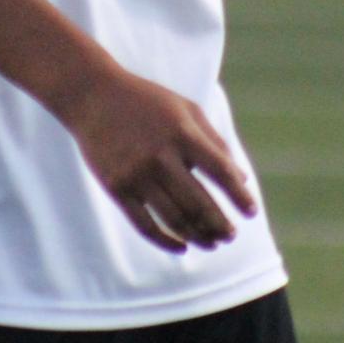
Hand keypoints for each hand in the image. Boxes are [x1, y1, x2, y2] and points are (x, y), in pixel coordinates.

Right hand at [57, 65, 257, 253]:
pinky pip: (145, 225)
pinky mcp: (117, 188)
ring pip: (175, 219)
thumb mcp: (186, 109)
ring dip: (198, 236)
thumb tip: (240, 178)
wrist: (92, 96)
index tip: (251, 212)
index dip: (239, 196)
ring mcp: (136, 175)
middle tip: (231, 235)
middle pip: (199, 203)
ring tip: (212, 243)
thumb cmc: (146, 101)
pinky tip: (182, 247)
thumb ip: (214, 142)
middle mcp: (160, 156)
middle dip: (220, 224)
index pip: (221, 172)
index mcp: (182, 134)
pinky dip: (166, 242)